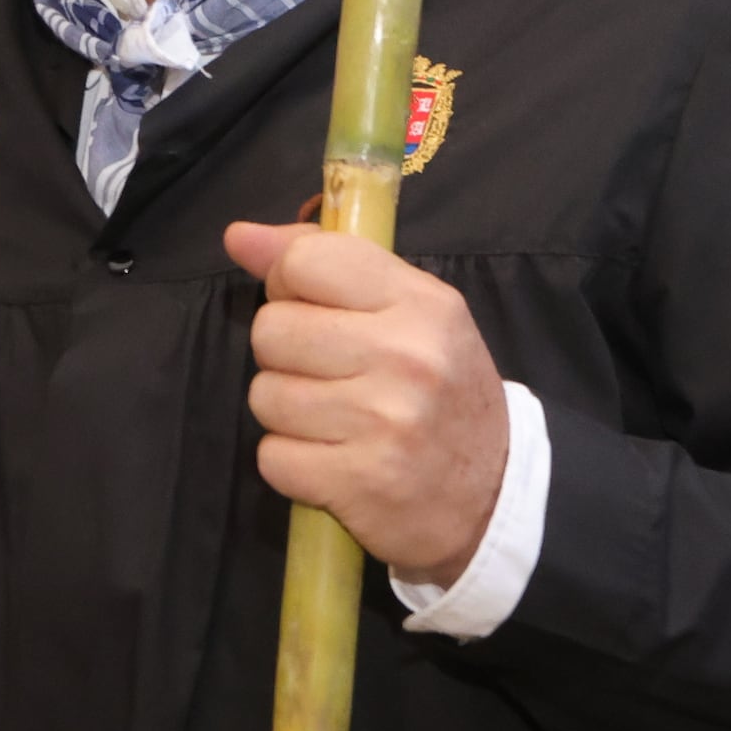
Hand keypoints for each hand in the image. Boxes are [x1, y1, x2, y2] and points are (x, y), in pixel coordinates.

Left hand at [222, 220, 508, 580]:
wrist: (491, 494)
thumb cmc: (440, 391)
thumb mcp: (409, 312)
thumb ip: (328, 264)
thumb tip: (239, 236)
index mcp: (421, 304)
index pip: (306, 260)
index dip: (289, 283)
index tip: (312, 307)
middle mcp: (406, 357)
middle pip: (272, 330)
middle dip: (285, 354)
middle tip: (329, 374)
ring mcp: (383, 423)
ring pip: (265, 396)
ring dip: (286, 412)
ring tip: (334, 420)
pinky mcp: (359, 482)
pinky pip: (271, 456)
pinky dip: (291, 462)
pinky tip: (333, 459)